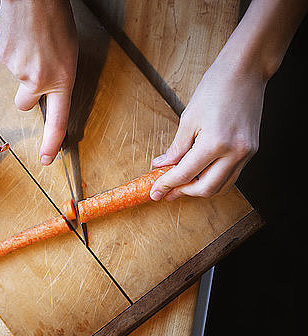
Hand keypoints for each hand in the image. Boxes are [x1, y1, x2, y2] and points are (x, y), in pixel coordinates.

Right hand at [0, 0, 77, 164]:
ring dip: (23, 62)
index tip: (45, 159)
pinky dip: (13, 50)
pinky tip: (21, 34)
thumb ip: (56, 75)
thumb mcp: (68, 50)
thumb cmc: (56, 16)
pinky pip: (8, 59)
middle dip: (26, 95)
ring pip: (16, 76)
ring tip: (32, 38)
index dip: (51, 143)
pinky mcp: (2, 56)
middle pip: (24, 104)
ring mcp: (17, 69)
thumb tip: (38, 85)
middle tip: (33, 72)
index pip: (57, 120)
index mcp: (61, 79)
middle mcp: (38, 80)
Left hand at [150, 57, 263, 200]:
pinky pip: (232, 175)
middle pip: (206, 188)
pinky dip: (214, 179)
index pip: (185, 174)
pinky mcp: (251, 151)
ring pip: (222, 186)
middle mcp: (235, 152)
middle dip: (184, 192)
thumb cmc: (215, 88)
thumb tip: (161, 165)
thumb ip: (176, 148)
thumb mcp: (188, 118)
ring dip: (200, 189)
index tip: (155, 192)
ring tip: (181, 185)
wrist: (246, 71)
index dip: (167, 185)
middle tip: (167, 191)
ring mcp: (246, 153)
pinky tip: (199, 174)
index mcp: (215, 143)